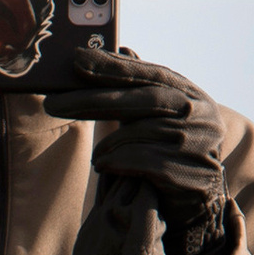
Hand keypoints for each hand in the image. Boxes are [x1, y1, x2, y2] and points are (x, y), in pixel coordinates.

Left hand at [69, 45, 228, 254]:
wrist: (199, 205)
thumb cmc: (170, 154)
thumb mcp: (160, 117)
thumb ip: (142, 87)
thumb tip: (121, 49)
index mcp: (192, 94)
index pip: (149, 73)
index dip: (113, 65)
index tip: (75, 58)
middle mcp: (200, 114)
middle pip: (142, 100)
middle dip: (93, 100)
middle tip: (53, 103)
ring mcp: (199, 144)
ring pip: (140, 133)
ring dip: (109, 144)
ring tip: (96, 156)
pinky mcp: (191, 174)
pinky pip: (143, 163)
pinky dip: (117, 162)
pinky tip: (105, 167)